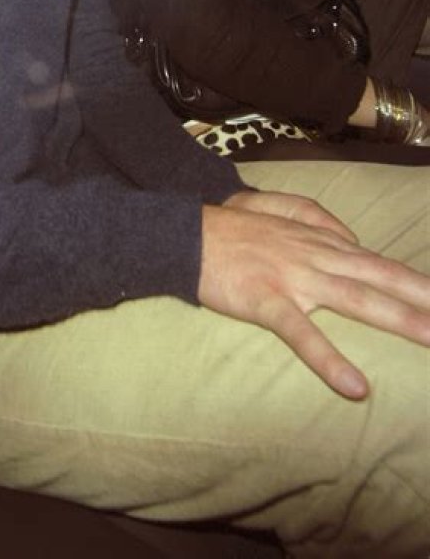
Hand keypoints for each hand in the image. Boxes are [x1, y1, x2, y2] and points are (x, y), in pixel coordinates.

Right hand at [199, 189, 429, 398]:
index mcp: (316, 238)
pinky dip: (330, 360)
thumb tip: (350, 236)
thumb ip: (311, 212)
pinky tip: (355, 385)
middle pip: (379, 276)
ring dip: (399, 320)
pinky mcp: (265, 299)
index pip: (375, 260)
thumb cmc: (224, 223)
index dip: (411, 280)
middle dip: (421, 297)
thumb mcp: (270, 202)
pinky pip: (302, 333)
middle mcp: (314, 255)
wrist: (181, 232)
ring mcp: (292, 276)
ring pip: (356, 298)